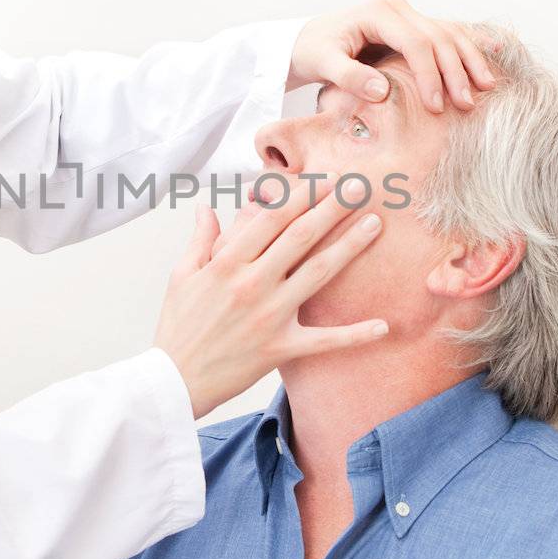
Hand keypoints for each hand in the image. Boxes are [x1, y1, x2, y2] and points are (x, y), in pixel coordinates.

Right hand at [154, 177, 389, 417]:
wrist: (174, 380)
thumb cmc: (177, 326)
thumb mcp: (181, 276)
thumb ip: (200, 239)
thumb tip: (206, 207)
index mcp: (227, 263)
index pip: (271, 218)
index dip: (300, 195)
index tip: (323, 178)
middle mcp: (252, 284)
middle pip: (300, 237)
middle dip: (331, 208)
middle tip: (359, 186)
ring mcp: (270, 316)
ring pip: (318, 274)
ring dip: (349, 247)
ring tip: (374, 225)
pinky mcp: (281, 348)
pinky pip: (324, 340)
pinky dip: (355, 334)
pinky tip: (383, 325)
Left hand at [288, 0, 496, 111]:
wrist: (308, 40)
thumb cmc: (313, 51)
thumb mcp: (322, 64)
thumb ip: (349, 77)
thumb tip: (382, 91)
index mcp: (377, 12)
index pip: (415, 42)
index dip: (429, 74)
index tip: (435, 105)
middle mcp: (397, 7)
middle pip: (438, 37)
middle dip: (456, 72)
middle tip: (467, 104)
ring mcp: (408, 13)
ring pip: (449, 33)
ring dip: (470, 60)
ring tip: (487, 87)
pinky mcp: (413, 24)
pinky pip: (447, 33)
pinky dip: (469, 44)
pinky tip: (495, 51)